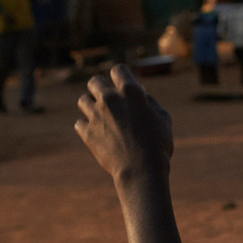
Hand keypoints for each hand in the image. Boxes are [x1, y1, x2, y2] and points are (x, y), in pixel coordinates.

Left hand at [75, 64, 172, 183]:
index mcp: (131, 92)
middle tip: (107, 98)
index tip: (122, 85)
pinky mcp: (86, 133)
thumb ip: (149, 102)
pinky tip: (96, 132)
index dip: (120, 76)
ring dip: (90, 105)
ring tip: (100, 115)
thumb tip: (141, 93)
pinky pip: (79, 123)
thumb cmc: (157, 145)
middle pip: (94, 81)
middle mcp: (110, 99)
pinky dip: (86, 126)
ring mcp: (95, 115)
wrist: (141, 172)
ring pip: (83, 100)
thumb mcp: (163, 119)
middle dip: (100, 87)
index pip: (118, 70)